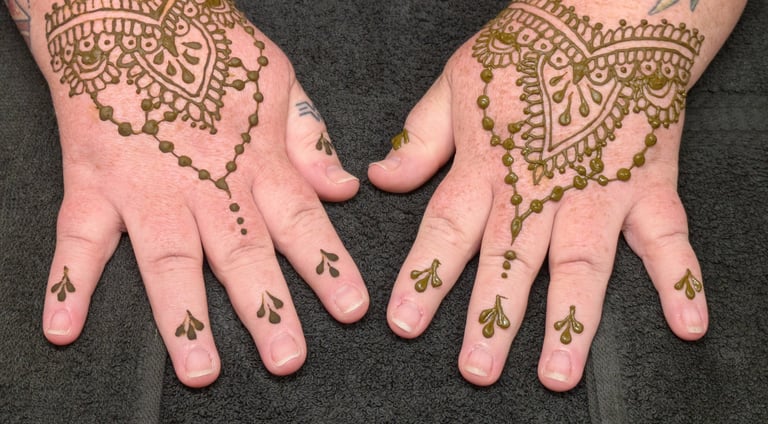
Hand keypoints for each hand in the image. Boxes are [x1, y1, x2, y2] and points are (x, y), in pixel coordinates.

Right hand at [30, 0, 367, 386]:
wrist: (128, 10)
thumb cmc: (206, 47)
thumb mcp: (278, 79)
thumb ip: (310, 139)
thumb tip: (344, 189)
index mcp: (256, 160)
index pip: (302, 222)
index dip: (328, 267)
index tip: (350, 310)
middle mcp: (206, 181)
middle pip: (243, 253)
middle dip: (267, 309)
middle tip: (287, 359)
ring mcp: (148, 185)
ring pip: (170, 260)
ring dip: (183, 317)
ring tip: (200, 368)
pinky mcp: (93, 181)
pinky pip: (79, 239)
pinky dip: (68, 283)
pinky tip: (65, 328)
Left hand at [370, 0, 740, 390]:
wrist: (606, 17)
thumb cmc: (528, 50)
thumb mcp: (455, 83)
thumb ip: (419, 138)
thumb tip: (381, 179)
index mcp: (487, 166)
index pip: (447, 230)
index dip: (424, 278)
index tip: (403, 324)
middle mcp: (539, 189)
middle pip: (511, 261)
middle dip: (492, 318)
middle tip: (477, 369)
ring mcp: (596, 191)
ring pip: (581, 264)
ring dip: (572, 321)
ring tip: (559, 373)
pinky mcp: (648, 186)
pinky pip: (669, 239)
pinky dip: (681, 282)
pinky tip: (689, 326)